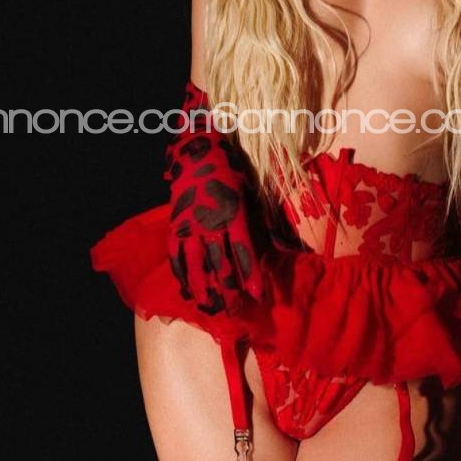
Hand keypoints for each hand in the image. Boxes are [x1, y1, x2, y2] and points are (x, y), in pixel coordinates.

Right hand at [163, 80, 265, 317]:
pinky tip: (189, 293)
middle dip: (229, 291)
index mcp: (233, 213)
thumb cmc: (230, 169)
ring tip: (213, 311)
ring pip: (196, 266)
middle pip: (219, 265)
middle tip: (237, 312)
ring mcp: (189, 226)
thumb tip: (285, 244)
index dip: (251, 276)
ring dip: (205, 291)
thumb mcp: (250, 192)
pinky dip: (182, 277)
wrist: (196, 148)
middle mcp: (210, 223)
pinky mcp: (175, 227)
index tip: (258, 296)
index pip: (243, 251)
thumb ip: (263, 219)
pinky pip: (176, 257)